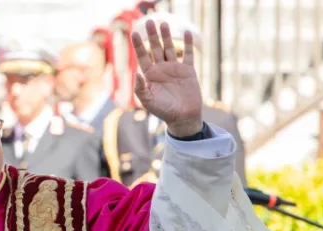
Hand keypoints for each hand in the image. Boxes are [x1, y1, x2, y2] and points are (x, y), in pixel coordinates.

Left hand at [131, 20, 202, 137]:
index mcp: (150, 75)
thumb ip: (140, 89)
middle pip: (156, 48)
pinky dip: (187, 44)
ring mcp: (175, 69)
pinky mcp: (188, 71)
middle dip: (152, 35)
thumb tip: (136, 74)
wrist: (183, 118)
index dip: (139, 45)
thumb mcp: (148, 102)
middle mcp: (161, 69)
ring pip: (170, 48)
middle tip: (149, 21)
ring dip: (167, 36)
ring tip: (163, 23)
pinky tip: (186, 33)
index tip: (134, 33)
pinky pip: (187, 55)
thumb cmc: (163, 111)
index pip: (143, 56)